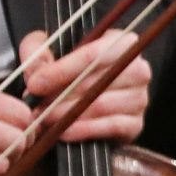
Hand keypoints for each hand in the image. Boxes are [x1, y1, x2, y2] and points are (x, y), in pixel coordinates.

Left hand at [23, 30, 147, 144]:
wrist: (86, 101)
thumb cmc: (71, 72)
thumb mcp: (50, 53)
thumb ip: (38, 52)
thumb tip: (36, 69)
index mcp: (121, 43)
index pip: (94, 55)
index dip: (62, 70)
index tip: (35, 83)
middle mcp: (138, 69)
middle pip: (98, 82)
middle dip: (61, 95)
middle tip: (35, 105)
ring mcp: (140, 98)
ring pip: (102, 105)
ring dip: (68, 114)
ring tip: (44, 118)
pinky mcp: (136, 123)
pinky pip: (111, 127)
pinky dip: (84, 130)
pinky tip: (63, 132)